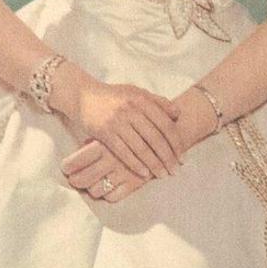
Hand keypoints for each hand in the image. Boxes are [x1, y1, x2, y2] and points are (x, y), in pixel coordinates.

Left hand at [57, 139, 148, 204]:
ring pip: (95, 191)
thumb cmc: (134, 132)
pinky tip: (109, 187)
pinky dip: (108, 194)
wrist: (164, 136)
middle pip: (81, 180)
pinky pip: (112, 197)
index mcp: (102, 143)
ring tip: (92, 184)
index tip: (67, 168)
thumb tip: (80, 150)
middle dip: (76, 181)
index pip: (74, 162)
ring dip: (92, 189)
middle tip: (75, 179)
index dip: (67, 167)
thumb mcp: (113, 130)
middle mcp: (110, 159)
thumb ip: (96, 140)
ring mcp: (122, 173)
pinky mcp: (134, 183)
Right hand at [69, 79, 184, 184]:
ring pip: (141, 147)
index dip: (176, 143)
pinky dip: (135, 164)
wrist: (83, 95)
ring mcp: (117, 121)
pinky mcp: (104, 132)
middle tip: (175, 170)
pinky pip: (123, 151)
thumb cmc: (114, 96)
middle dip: (167, 157)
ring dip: (154, 164)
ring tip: (162, 175)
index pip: (165, 125)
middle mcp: (131, 110)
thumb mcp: (136, 92)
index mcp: (142, 99)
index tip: (182, 156)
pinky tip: (144, 173)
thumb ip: (157, 102)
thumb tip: (178, 114)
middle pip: (155, 138)